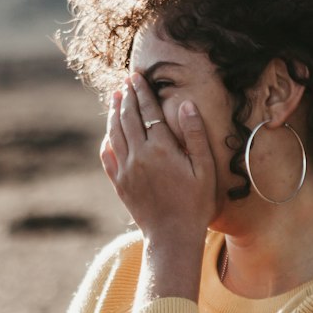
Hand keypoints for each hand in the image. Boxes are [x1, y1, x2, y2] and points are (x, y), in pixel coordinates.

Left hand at [100, 73, 216, 248]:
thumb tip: (186, 104)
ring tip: (115, 98)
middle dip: (126, 97)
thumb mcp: (204, 168)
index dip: (142, 92)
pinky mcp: (119, 183)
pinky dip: (107, 139)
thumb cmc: (195, 203)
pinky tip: (109, 133)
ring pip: (115, 133)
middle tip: (125, 82)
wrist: (172, 236)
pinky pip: (108, 155)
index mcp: (161, 149)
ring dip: (114, 113)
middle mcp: (139, 155)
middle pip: (128, 117)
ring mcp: (126, 169)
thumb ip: (195, 135)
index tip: (137, 77)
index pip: (149, 111)